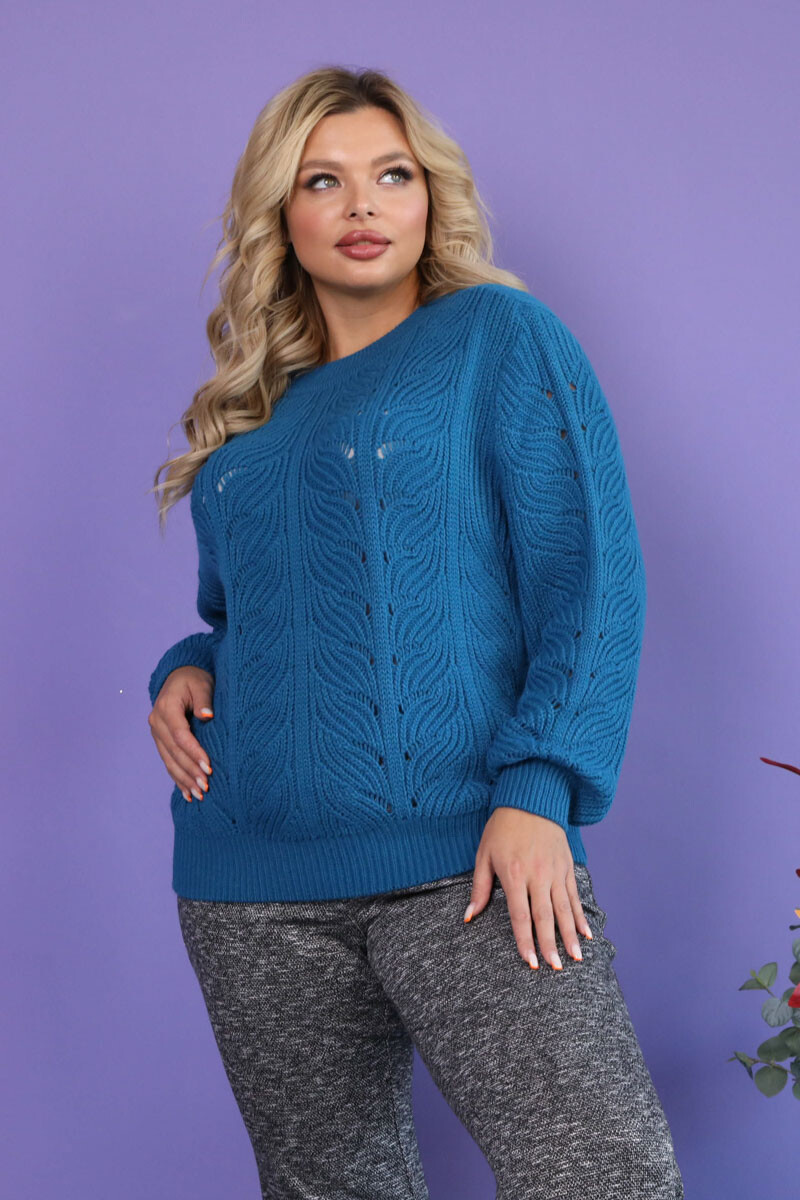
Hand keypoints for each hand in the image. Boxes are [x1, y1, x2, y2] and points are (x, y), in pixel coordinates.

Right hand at [147, 666, 214, 802]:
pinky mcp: (160, 740)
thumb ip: (204, 699)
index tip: (209, 768)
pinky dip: (178, 778)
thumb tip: (207, 716)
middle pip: (174, 752)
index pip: (180, 735)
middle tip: (206, 787)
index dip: (194, 753)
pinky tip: (187, 793)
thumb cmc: (194, 679)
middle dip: (190, 771)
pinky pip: (168, 761)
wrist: (179, 675)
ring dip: (184, 779)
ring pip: (169, 761)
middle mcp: (157, 722)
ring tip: (199, 795)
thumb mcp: (201, 683)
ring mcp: (156, 732)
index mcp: (166, 707)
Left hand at [464, 807, 592, 970]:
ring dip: (571, 935)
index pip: (521, 916)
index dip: (525, 941)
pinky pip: (574, 895)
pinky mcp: (567, 865)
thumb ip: (479, 888)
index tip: (530, 963)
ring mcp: (555, 870)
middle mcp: (537, 875)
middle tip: (556, 968)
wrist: (530, 798)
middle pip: (545, 916)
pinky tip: (586, 933)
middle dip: (551, 945)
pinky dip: (580, 915)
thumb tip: (469, 917)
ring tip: (576, 958)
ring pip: (564, 908)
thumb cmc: (502, 827)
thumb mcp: (484, 854)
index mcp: (514, 874)